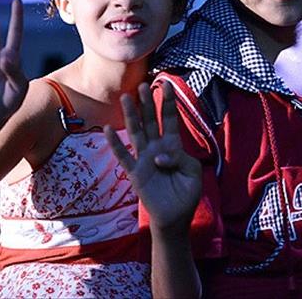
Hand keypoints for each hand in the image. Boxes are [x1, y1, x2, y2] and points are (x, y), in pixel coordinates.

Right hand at [105, 83, 201, 230]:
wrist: (175, 217)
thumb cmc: (186, 193)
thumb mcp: (192, 172)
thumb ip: (180, 158)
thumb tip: (159, 156)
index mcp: (173, 145)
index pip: (169, 119)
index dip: (168, 102)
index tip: (166, 84)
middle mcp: (156, 148)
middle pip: (150, 121)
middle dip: (147, 103)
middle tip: (143, 84)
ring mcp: (144, 159)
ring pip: (136, 132)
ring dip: (132, 116)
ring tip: (126, 98)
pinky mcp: (135, 173)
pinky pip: (124, 156)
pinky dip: (116, 144)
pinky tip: (109, 130)